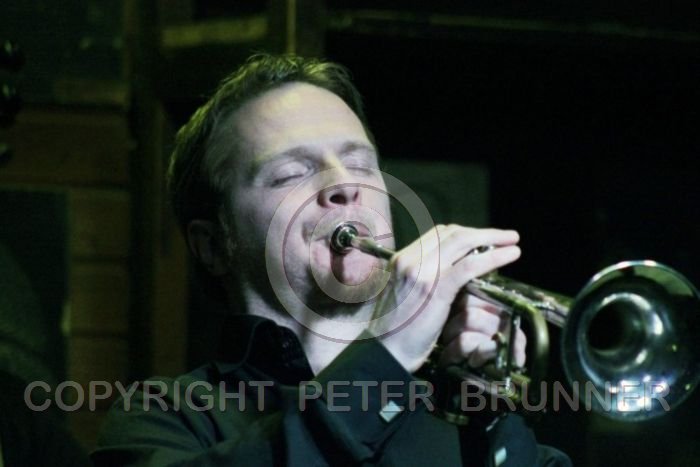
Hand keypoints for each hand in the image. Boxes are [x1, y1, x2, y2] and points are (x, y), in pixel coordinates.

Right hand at [367, 224, 520, 371]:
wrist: (384, 352)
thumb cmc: (395, 332)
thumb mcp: (404, 296)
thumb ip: (422, 279)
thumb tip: (449, 273)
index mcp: (401, 260)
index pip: (437, 234)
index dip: (465, 234)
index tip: (482, 240)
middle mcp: (410, 260)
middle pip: (451, 233)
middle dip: (482, 233)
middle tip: (504, 236)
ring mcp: (422, 272)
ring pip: (463, 242)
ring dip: (492, 239)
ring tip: (512, 241)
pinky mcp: (436, 288)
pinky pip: (470, 266)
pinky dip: (493, 257)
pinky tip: (509, 255)